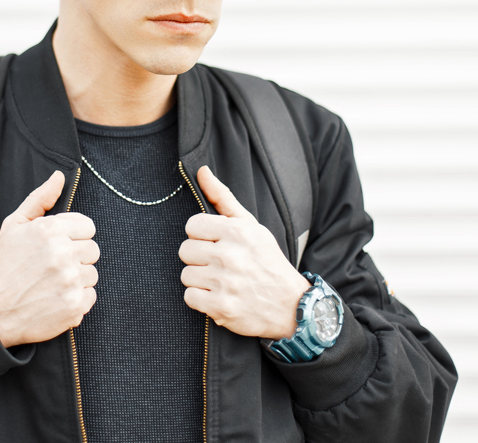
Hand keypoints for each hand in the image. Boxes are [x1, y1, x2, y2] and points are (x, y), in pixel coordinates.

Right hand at [0, 170, 98, 347]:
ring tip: (52, 282)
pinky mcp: (75, 305)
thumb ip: (40, 199)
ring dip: (77, 278)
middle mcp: (63, 254)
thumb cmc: (4, 265)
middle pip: (93, 250)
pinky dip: (76, 299)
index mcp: (50, 231)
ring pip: (92, 274)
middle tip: (53, 265)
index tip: (60, 244)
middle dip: (76, 256)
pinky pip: (90, 296)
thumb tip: (59, 177)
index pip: (88, 226)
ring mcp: (70, 281)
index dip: (74, 235)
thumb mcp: (15, 225)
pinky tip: (56, 297)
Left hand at [179, 166, 308, 338]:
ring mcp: (224, 283)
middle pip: (185, 250)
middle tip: (219, 264)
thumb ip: (223, 197)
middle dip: (199, 258)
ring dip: (200, 280)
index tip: (215, 243)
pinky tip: (218, 296)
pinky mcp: (221, 307)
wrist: (292, 306)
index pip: (191, 225)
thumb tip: (201, 170)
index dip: (201, 235)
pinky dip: (201, 300)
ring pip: (186, 274)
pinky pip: (189, 297)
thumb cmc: (267, 261)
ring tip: (220, 281)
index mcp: (236, 231)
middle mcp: (229, 255)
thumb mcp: (251, 225)